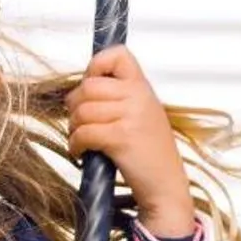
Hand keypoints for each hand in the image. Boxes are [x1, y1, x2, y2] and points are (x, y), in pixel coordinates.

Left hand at [66, 46, 195, 238]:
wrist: (166, 186)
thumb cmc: (150, 155)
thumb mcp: (142, 115)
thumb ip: (121, 98)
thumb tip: (83, 89)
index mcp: (143, 87)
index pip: (117, 55)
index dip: (96, 66)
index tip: (91, 86)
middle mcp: (139, 96)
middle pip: (88, 86)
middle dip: (74, 106)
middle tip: (78, 122)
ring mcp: (131, 116)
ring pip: (83, 110)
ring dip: (73, 128)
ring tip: (80, 139)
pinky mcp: (121, 137)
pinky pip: (84, 133)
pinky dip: (75, 144)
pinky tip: (81, 152)